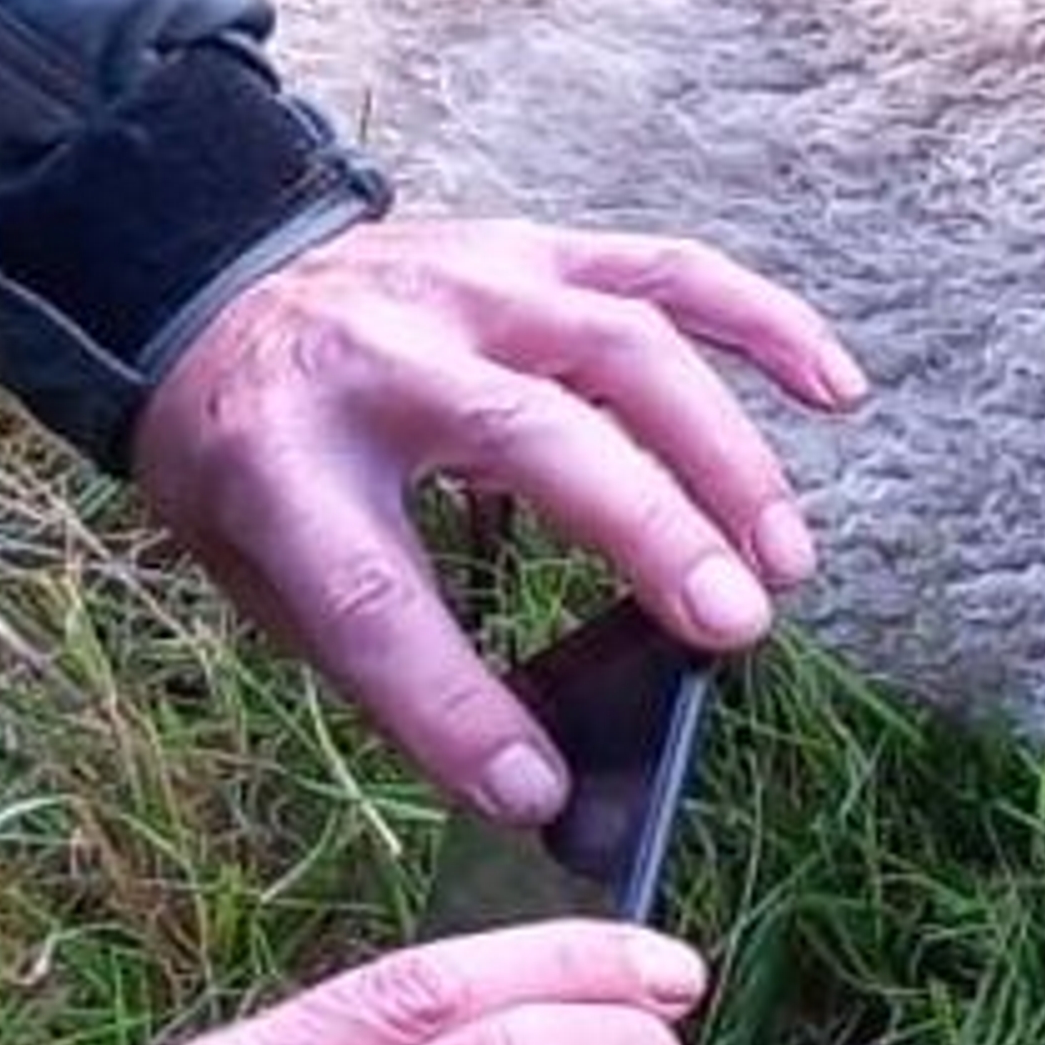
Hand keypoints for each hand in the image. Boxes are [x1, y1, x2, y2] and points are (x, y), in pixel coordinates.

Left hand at [131, 214, 867, 821]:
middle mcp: (383, 357)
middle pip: (536, 442)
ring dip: (725, 454)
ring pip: (628, 348)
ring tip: (786, 560)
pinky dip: (766, 324)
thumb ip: (380, 651)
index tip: (535, 791)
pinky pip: (670, 272)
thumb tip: (531, 772)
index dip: (452, 702)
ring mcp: (473, 287)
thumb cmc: (251, 461)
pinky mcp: (536, 253)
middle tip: (738, 632)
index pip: (369, 594)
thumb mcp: (256, 567)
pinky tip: (837, 392)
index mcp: (278, 459)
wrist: (208, 285)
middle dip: (649, 536)